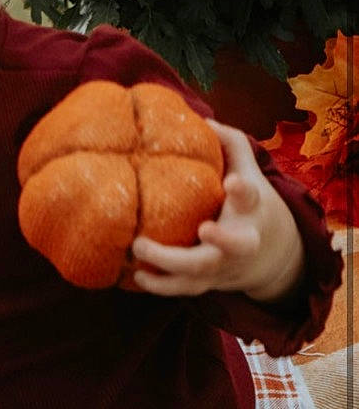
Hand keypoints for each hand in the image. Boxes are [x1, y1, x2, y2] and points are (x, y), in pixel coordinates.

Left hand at [129, 120, 304, 303]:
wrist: (271, 256)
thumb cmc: (250, 205)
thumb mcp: (250, 173)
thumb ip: (231, 144)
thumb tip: (203, 118)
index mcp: (252, 209)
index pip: (252, 196)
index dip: (244, 190)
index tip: (234, 182)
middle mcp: (241, 241)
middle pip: (234, 247)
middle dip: (218, 241)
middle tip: (200, 228)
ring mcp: (224, 265)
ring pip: (202, 274)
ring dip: (171, 270)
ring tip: (139, 259)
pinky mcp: (208, 283)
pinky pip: (184, 290)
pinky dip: (161, 287)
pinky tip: (136, 276)